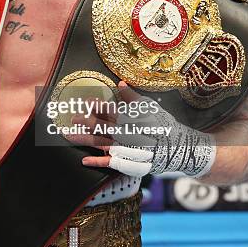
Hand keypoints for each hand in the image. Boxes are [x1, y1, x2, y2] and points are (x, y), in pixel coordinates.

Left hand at [80, 82, 215, 177]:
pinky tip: (84, 160)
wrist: (179, 148)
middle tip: (72, 117)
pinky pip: (110, 162)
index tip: (85, 101)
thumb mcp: (150, 107)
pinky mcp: (129, 161)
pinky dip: (97, 162)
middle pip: (102, 125)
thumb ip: (133, 97)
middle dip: (85, 121)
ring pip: (101, 142)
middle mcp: (126, 133)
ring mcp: (126, 148)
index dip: (97, 105)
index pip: (111, 110)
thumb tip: (120, 83)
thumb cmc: (163, 125)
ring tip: (69, 135)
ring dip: (84, 139)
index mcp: (131, 118)